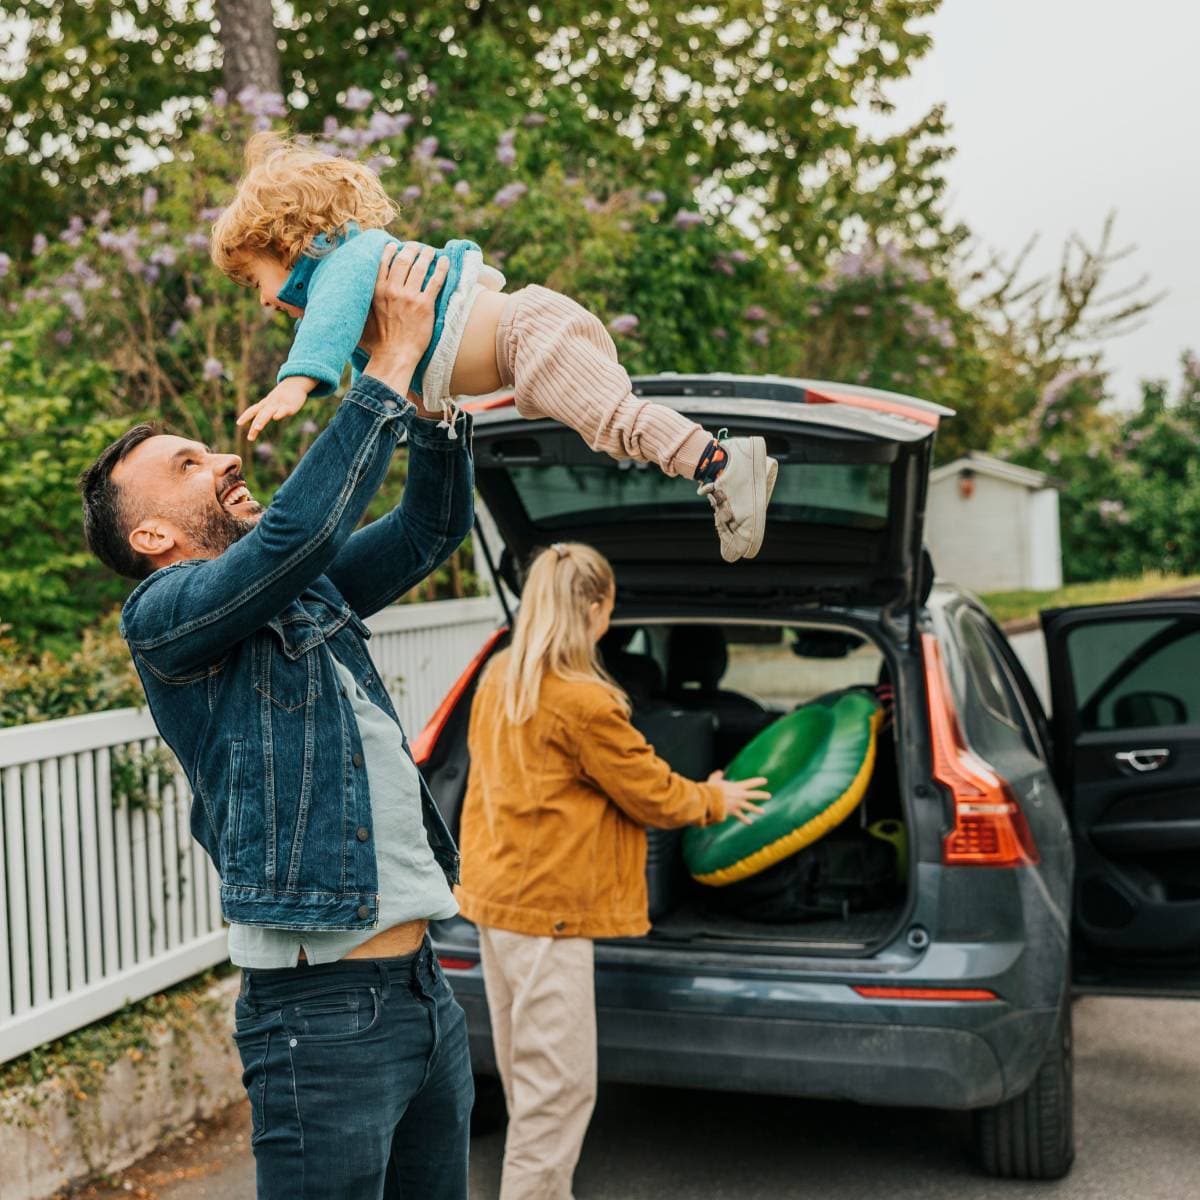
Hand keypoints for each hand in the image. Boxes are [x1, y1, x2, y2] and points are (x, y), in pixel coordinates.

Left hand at [237, 376, 314, 442]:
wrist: (295, 383)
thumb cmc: (284, 395)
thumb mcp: (273, 402)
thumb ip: (265, 411)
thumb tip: (258, 422)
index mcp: (265, 404)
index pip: (253, 410)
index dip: (245, 416)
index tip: (238, 423)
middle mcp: (270, 404)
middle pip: (260, 415)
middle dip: (254, 426)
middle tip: (250, 437)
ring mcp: (279, 405)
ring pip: (269, 413)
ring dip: (262, 420)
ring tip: (257, 428)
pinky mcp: (289, 406)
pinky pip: (283, 410)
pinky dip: (279, 413)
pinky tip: (275, 418)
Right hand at [359, 242, 450, 391]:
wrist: (394, 357)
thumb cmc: (376, 344)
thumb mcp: (360, 320)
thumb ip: (357, 307)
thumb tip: (342, 305)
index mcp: (376, 292)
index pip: (383, 263)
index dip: (390, 251)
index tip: (395, 245)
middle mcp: (392, 290)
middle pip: (403, 260)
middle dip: (410, 249)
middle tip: (416, 247)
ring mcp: (409, 296)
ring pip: (420, 267)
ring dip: (426, 255)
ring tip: (430, 251)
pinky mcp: (424, 305)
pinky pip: (435, 281)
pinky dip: (440, 269)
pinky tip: (443, 261)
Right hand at [707, 770, 769, 825]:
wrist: (710, 801)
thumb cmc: (711, 789)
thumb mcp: (714, 780)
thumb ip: (717, 775)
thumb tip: (719, 772)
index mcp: (737, 786)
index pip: (750, 783)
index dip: (758, 782)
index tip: (765, 781)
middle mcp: (740, 795)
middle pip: (754, 795)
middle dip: (762, 795)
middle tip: (769, 796)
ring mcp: (738, 804)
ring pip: (750, 807)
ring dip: (757, 809)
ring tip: (763, 812)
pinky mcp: (734, 811)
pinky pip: (741, 816)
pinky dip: (745, 819)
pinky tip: (750, 822)